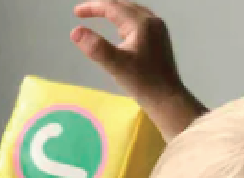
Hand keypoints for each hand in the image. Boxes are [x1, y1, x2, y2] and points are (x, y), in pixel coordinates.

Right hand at [71, 1, 205, 138]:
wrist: (168, 100)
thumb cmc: (143, 84)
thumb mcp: (117, 66)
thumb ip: (96, 48)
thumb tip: (75, 32)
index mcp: (141, 23)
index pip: (112, 6)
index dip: (92, 7)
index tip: (76, 13)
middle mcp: (152, 20)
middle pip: (123, 5)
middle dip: (103, 7)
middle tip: (85, 13)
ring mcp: (159, 29)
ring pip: (132, 12)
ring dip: (115, 13)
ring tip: (101, 18)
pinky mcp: (161, 39)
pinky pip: (140, 21)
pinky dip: (126, 21)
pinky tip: (122, 31)